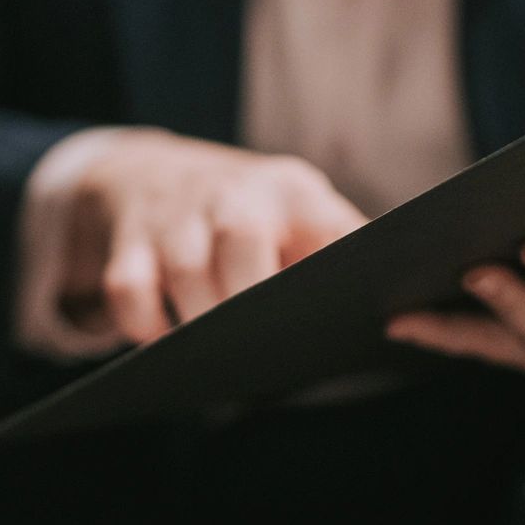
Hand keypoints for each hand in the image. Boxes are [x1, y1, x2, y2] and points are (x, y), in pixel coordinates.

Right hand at [17, 127, 366, 357]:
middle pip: (244, 240)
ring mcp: (175, 213)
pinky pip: (129, 289)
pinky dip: (146, 325)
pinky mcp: (128, 239)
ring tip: (218, 352)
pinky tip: (167, 340)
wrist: (145, 171)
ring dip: (202, 321)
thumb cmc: (246, 216)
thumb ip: (335, 254)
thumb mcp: (297, 213)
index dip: (334, 274)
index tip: (336, 318)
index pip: (328, 229)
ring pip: (186, 269)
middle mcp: (234, 192)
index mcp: (295, 192)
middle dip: (251, 302)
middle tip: (264, 345)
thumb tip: (395, 315)